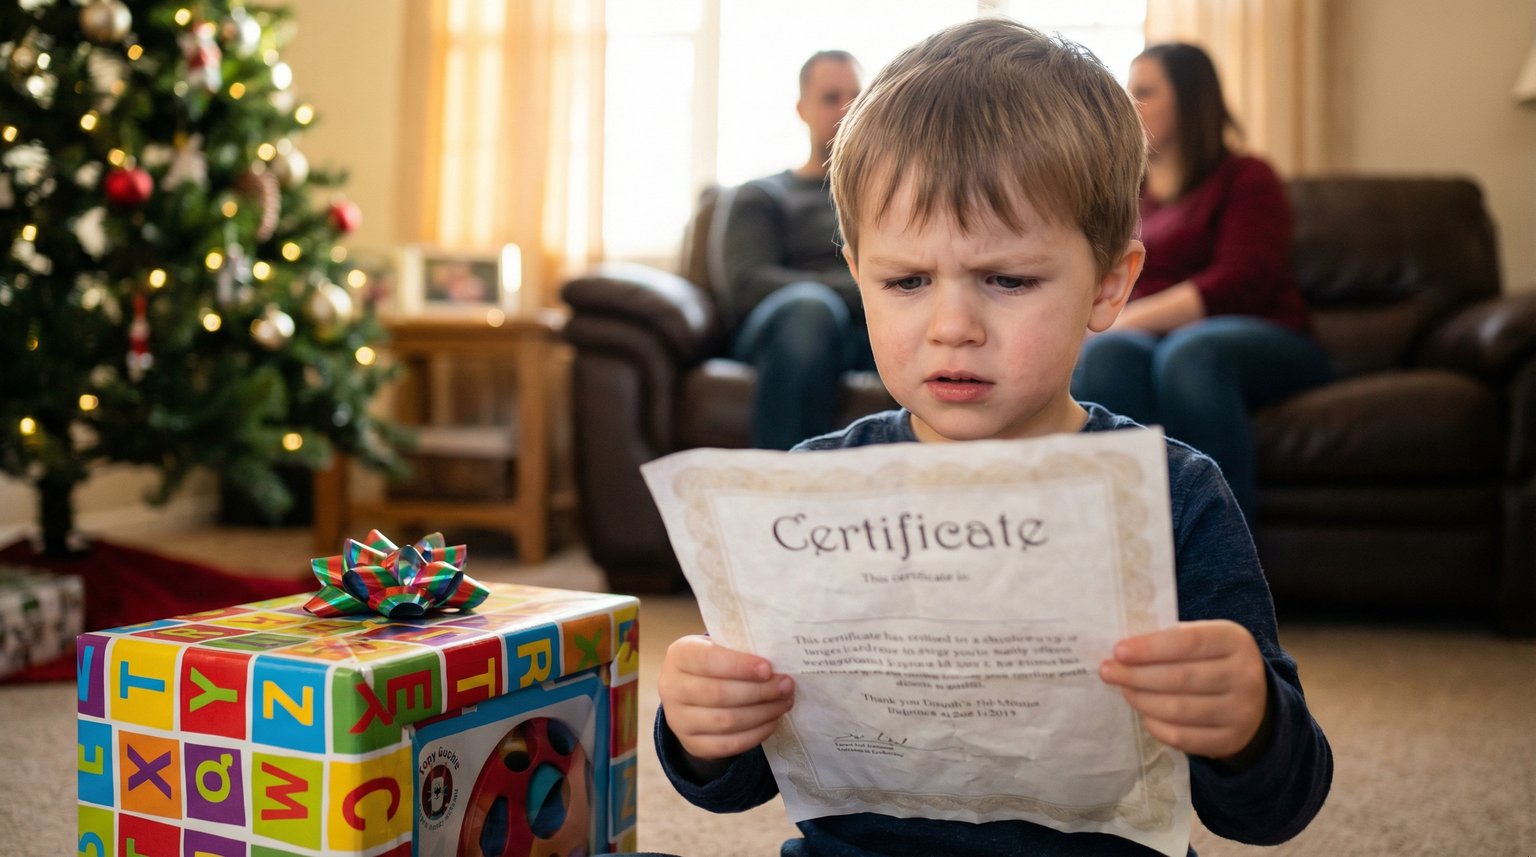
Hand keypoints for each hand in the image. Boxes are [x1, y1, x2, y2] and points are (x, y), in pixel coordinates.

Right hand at [658, 634, 794, 763]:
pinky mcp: (692, 744)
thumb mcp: (719, 648)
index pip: (708, 660)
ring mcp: (678, 720)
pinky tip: (772, 722)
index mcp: (679, 656)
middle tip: (786, 687)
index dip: (739, 666)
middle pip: (718, 694)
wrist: (693, 694)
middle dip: (759, 691)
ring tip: (784, 703)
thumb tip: (779, 662)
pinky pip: (727, 745)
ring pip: (725, 721)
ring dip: (762, 713)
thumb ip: (740, 651)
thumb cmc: (715, 664)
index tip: (768, 668)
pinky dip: (754, 734)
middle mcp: (671, 688)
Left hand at [1098, 620, 1267, 760]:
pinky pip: (1183, 736)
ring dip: (1142, 700)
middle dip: (1137, 675)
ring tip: (1124, 690)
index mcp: (1234, 641)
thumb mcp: (1203, 639)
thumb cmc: (1212, 661)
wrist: (1253, 702)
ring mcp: (1241, 711)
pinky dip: (1156, 725)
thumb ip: (1170, 639)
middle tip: (1108, 672)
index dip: (1150, 647)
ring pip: (1179, 709)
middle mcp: (1244, 676)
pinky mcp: (1230, 740)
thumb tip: (1123, 650)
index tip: (1118, 651)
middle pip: (1181, 678)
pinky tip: (1144, 714)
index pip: (1188, 642)